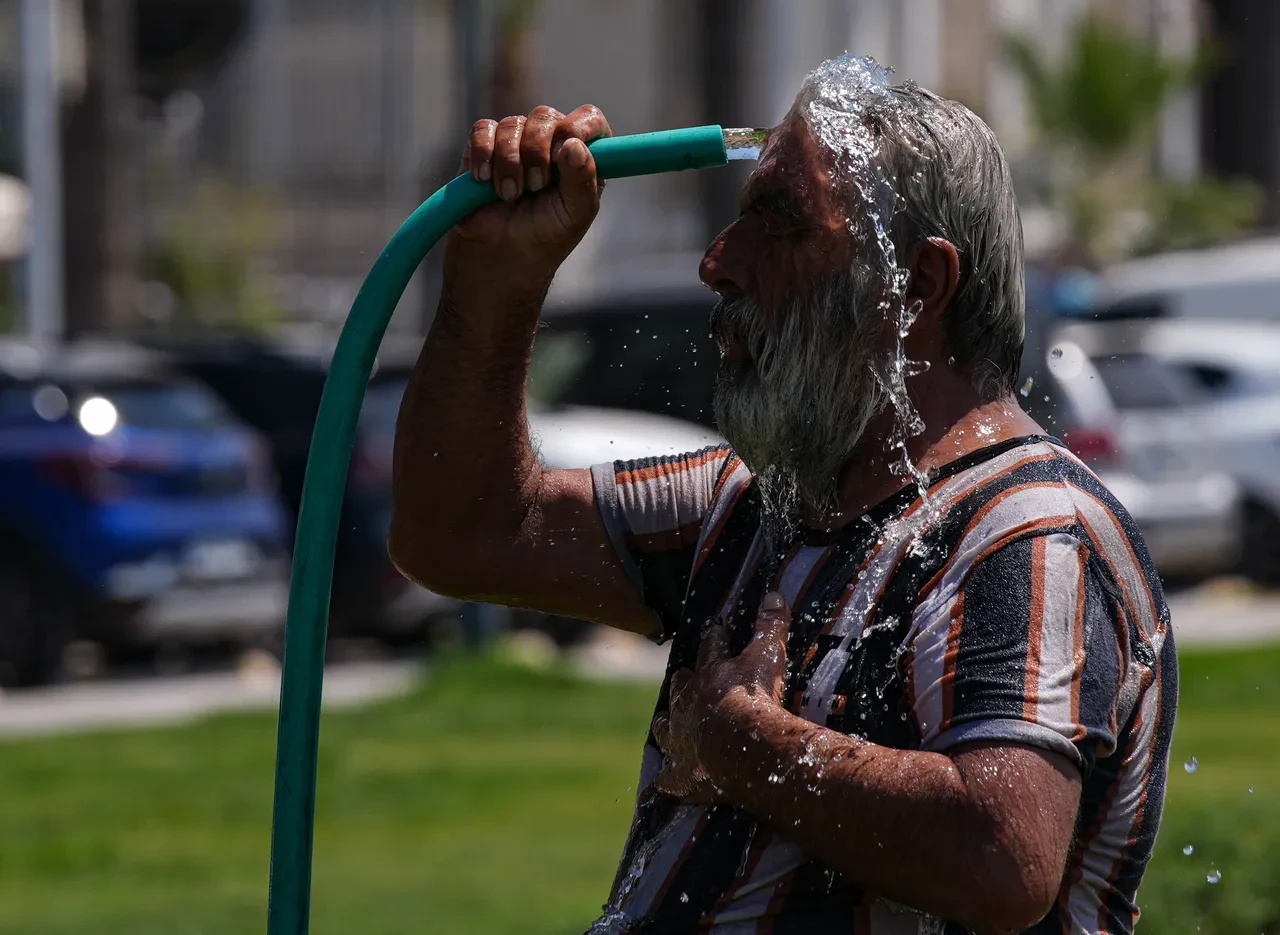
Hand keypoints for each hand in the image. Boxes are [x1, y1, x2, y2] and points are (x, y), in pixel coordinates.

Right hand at [446, 104, 611, 304]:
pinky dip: (483, 154)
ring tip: (509, 195)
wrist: (499, 258)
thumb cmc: (545, 239)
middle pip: (546, 117)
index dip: (579, 126)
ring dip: (509, 162)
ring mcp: (516, 142)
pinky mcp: (483, 147)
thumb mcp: (575, 215)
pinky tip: (484, 180)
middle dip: (537, 152)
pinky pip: (482, 130)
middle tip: (534, 187)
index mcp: (581, 157)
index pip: (589, 118)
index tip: (565, 149)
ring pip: (512, 124)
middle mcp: (550, 143)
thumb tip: (574, 145)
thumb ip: (583, 179)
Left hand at [652, 592, 790, 801]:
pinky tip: (666, 782)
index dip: (715, 639)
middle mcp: (686, 704)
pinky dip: (669, 779)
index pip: (711, 649)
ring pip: (664, 728)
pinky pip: (669, 779)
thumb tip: (774, 593)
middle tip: (684, 678)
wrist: (744, 748)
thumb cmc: (756, 699)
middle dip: (682, 682)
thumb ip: (770, 626)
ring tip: (665, 723)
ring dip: (666, 724)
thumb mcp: (767, 657)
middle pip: (679, 687)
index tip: (716, 631)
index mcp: (708, 675)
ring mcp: (680, 740)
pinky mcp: (682, 775)